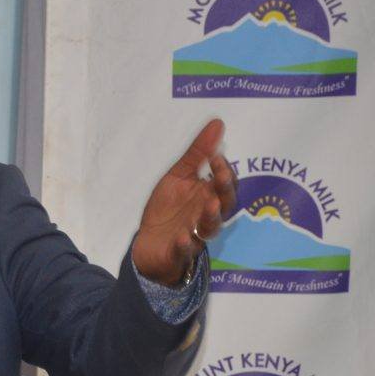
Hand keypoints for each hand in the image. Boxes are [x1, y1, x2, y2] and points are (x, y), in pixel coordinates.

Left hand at [133, 119, 237, 285]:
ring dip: (210, 217)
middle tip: (220, 177)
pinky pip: (185, 251)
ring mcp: (195, 235)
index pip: (225, 184)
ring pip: (209, 228)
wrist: (149, 243)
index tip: (216, 157)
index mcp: (208, 196)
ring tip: (210, 205)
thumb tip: (217, 123)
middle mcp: (206, 216)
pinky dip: (185, 245)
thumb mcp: (178, 177)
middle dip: (224, 191)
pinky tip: (182, 238)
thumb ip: (197, 153)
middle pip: (224, 204)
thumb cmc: (168, 208)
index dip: (223, 171)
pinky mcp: (179, 252)